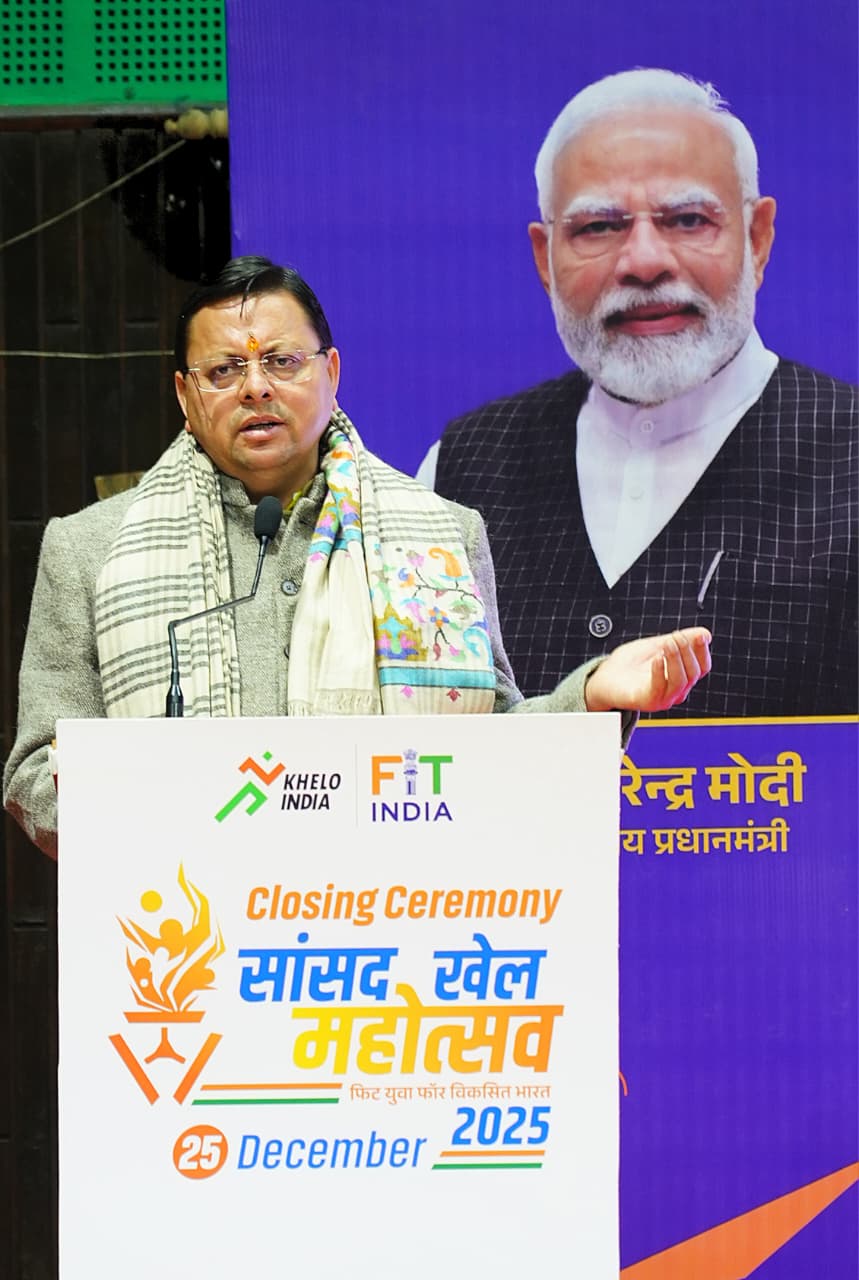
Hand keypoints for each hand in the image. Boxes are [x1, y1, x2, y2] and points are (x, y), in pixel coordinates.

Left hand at [584, 628, 711, 712]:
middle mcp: (676, 690)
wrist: (605, 677)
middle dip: (687, 651)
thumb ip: (680, 640)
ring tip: (668, 644)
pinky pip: (658, 689)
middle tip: (676, 636)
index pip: (703, 667)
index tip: (699, 635)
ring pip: (680, 682)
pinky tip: (656, 658)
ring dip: (676, 660)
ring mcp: (663, 698)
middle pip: (693, 673)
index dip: (703, 650)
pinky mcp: (646, 701)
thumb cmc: (630, 663)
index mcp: (681, 676)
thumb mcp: (657, 645)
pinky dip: (659, 672)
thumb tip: (704, 634)